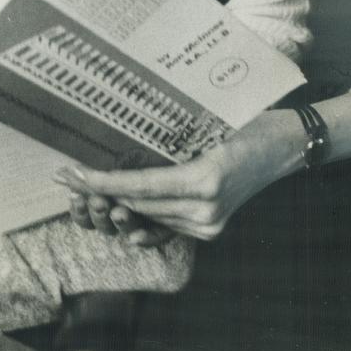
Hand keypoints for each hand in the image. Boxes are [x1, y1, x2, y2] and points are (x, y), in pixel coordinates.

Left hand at [56, 107, 307, 241]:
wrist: (284, 145)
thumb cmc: (247, 122)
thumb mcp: (207, 123)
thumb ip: (169, 139)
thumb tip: (120, 137)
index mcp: (205, 179)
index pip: (141, 186)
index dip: (104, 182)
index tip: (73, 175)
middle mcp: (206, 209)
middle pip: (140, 205)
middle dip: (101, 193)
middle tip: (66, 178)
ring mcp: (209, 223)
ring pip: (149, 216)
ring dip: (117, 204)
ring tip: (83, 189)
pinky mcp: (210, 229)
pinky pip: (165, 224)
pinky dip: (141, 216)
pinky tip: (115, 210)